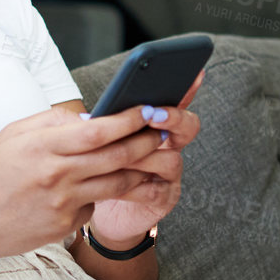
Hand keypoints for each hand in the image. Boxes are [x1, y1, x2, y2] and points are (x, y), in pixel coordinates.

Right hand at [0, 99, 171, 263]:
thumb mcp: (13, 135)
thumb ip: (52, 121)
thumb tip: (90, 116)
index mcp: (42, 146)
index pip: (98, 130)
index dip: (129, 119)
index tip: (149, 109)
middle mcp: (56, 175)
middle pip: (117, 156)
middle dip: (147, 142)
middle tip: (164, 132)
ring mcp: (63, 203)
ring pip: (117, 183)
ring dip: (141, 170)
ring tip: (153, 159)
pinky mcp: (66, 225)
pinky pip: (95, 205)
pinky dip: (101, 195)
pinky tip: (96, 190)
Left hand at [85, 70, 203, 246]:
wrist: (90, 205)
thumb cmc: (92, 166)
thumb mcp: (92, 141)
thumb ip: (96, 126)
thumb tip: (86, 119)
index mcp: (152, 125)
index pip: (176, 101)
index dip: (188, 88)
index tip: (193, 73)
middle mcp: (167, 146)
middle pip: (187, 126)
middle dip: (174, 118)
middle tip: (154, 114)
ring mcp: (168, 174)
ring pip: (171, 159)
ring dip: (145, 155)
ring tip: (122, 154)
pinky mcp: (161, 199)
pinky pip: (154, 189)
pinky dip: (134, 184)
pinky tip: (115, 180)